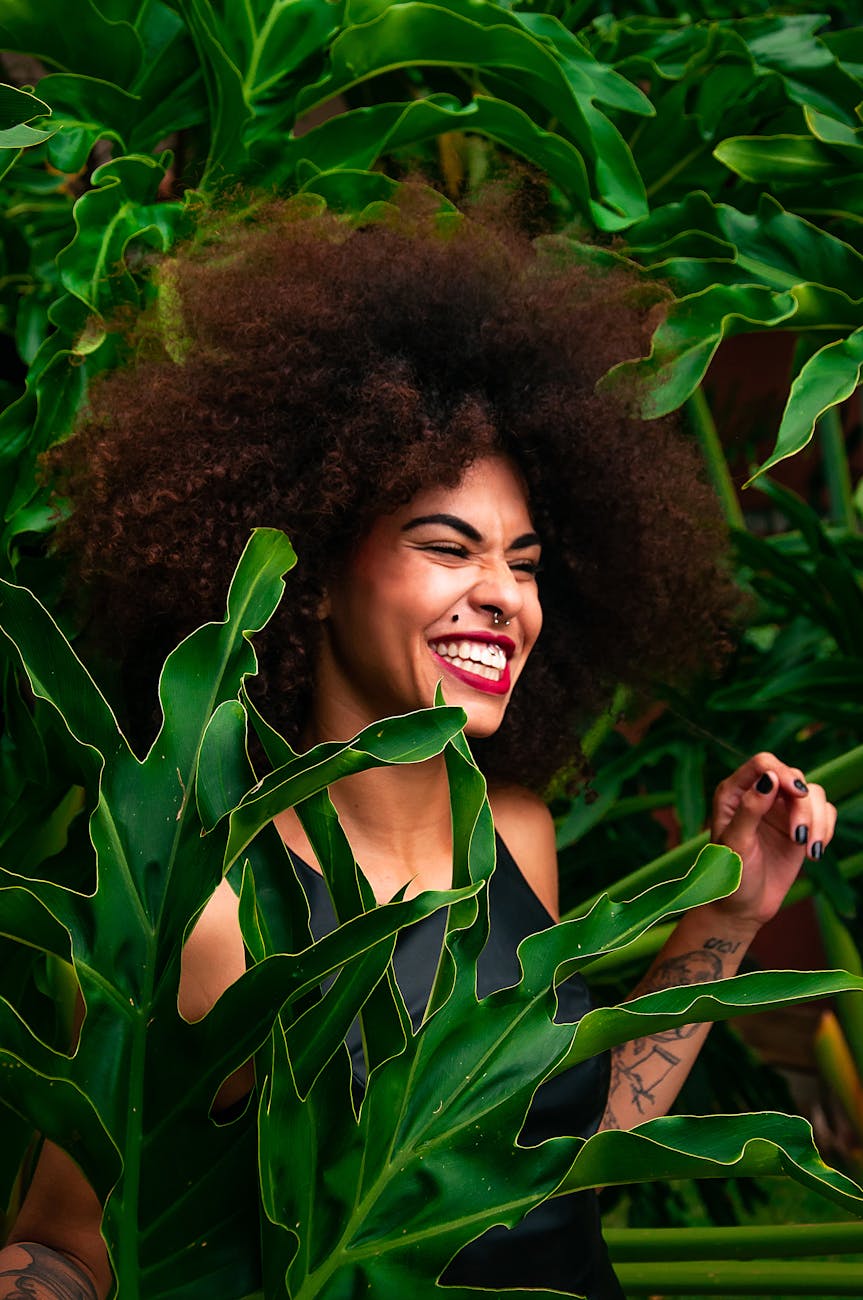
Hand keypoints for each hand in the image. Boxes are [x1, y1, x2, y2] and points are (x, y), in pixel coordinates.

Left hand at [709, 752, 836, 930]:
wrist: (743, 907)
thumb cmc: (730, 875)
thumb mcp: (736, 844)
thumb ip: (750, 809)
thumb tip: (770, 777)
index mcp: (734, 792)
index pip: (763, 763)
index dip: (783, 773)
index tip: (796, 794)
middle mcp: (759, 794)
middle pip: (794, 777)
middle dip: (802, 806)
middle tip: (798, 838)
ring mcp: (781, 809)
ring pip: (813, 794)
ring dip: (817, 821)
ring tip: (808, 851)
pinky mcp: (800, 825)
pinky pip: (825, 812)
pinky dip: (826, 830)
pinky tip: (813, 854)